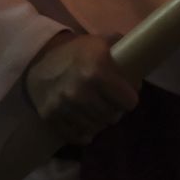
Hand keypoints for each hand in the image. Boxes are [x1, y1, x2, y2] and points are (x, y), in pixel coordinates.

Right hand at [24, 34, 138, 144]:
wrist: (38, 58)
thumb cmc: (77, 51)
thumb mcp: (102, 43)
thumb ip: (125, 51)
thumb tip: (140, 67)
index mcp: (97, 72)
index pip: (129, 102)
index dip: (129, 98)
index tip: (126, 95)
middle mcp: (80, 92)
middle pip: (112, 117)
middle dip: (115, 111)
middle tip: (110, 103)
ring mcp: (64, 106)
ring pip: (96, 128)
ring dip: (99, 121)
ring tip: (97, 111)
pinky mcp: (51, 117)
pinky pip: (76, 136)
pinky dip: (83, 132)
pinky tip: (84, 123)